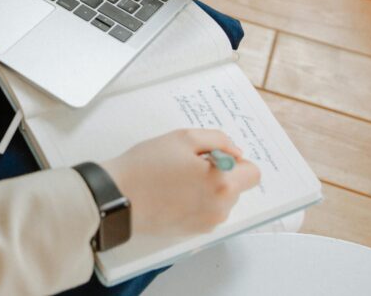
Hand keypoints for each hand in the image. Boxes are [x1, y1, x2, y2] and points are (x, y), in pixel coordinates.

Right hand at [101, 129, 260, 235]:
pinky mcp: (191, 233)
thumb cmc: (146, 166)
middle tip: (187, 164)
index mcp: (223, 185)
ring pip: (220, 200)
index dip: (235, 160)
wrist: (116, 196)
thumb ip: (218, 140)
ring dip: (207, 189)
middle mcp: (220, 209)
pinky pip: (205, 212)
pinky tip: (171, 193)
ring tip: (175, 179)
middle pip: (236, 187)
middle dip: (219, 174)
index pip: (253, 173)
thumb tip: (236, 153)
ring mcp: (206, 224)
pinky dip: (194, 202)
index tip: (212, 156)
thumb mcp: (183, 138)